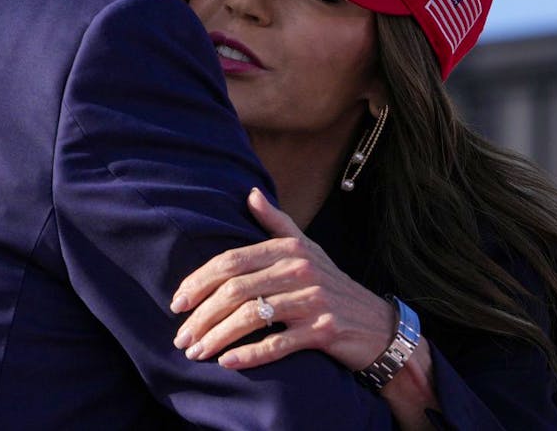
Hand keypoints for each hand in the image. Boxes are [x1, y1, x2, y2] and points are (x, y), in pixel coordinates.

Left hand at [169, 187, 395, 371]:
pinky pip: (278, 344)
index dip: (199, 281)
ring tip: (195, 352)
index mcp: (289, 248)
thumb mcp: (307, 249)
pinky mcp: (324, 331)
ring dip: (217, 336)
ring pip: (252, 316)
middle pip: (236, 290)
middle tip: (180, 336)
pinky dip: (249, 355)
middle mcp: (300, 269)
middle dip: (202, 314)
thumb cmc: (333, 285)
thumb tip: (250, 192)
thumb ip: (276, 223)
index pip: (232, 261)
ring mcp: (314, 300)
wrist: (379, 326)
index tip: (177, 302)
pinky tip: (226, 363)